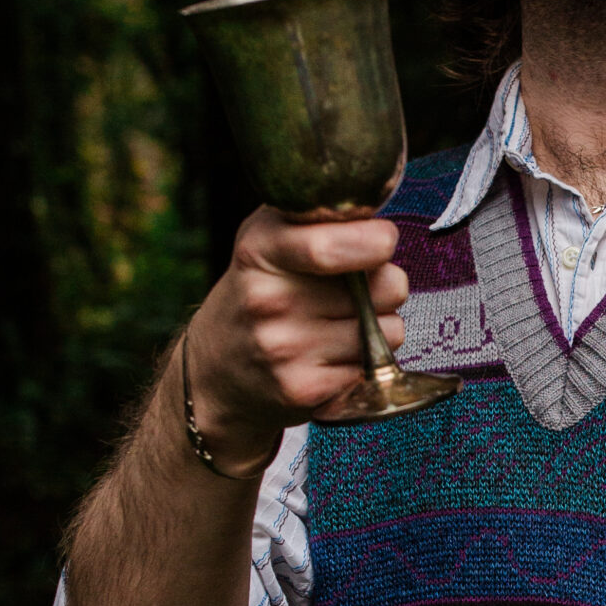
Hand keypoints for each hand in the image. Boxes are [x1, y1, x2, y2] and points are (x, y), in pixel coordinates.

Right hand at [182, 207, 408, 468]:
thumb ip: (318, 218)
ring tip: (341, 322)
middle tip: (358, 288)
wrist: (216, 369)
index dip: (375, 242)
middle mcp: (268, 300)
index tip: (384, 240)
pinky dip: (366, 359)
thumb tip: (376, 217)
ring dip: (380, 324)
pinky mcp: (304, 388)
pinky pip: (375, 365)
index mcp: (260, 251)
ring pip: (389, 329)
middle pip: (384, 286)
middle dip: (387, 283)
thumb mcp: (268, 237)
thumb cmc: (258, 290)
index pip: (329, 247)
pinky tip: (333, 353)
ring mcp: (285, 349)